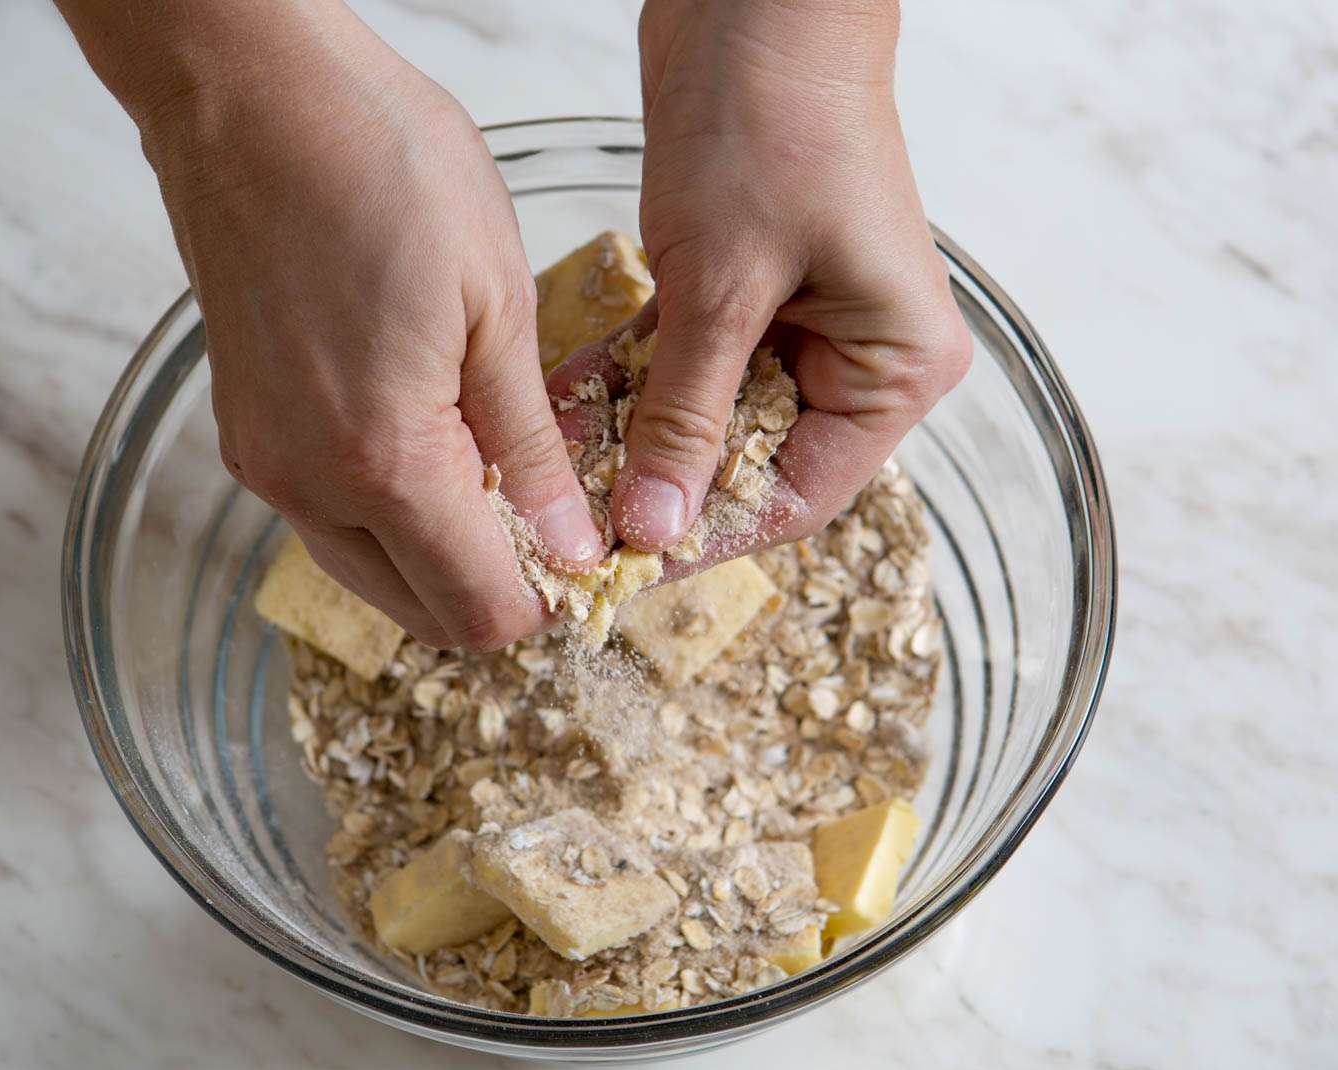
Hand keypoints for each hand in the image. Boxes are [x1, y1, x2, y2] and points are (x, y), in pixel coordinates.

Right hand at [81, 4, 602, 647]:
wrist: (249, 93)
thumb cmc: (383, 167)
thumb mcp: (497, 305)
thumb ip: (531, 445)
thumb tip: (570, 543)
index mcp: (383, 462)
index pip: (476, 609)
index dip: (545, 600)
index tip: (588, 554)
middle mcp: (307, 485)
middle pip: (419, 608)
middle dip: (494, 587)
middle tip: (553, 517)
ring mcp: (265, 462)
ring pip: (369, 568)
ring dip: (439, 552)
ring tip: (498, 470)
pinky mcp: (245, 432)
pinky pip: (328, 515)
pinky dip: (388, 510)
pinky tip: (434, 442)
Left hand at [610, 0, 971, 555]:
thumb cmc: (773, 123)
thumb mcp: (724, 289)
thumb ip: (685, 416)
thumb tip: (651, 528)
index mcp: (894, 370)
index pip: (796, 495)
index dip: (707, 536)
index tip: (625, 568)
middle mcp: (858, 358)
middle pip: (751, 461)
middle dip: (659, 487)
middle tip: (574, 526)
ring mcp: (802, 324)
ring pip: (707, 414)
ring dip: (630, 434)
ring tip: (553, 475)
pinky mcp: (748, 290)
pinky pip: (685, 361)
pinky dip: (628, 378)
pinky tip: (559, 406)